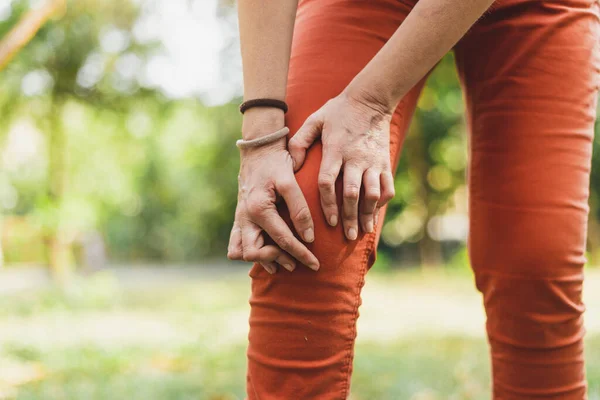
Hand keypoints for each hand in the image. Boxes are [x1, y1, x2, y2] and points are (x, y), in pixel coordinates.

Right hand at [227, 113, 319, 272]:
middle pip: (254, 253)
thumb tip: (309, 237)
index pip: (282, 240)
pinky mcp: (239, 217)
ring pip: (240, 252)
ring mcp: (239, 218)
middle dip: (278, 259)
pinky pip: (236, 244)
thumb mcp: (290, 182)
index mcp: (259, 209)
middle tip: (297, 262)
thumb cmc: (277, 163)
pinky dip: (251, 252)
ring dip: (261, 259)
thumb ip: (300, 209)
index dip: (301, 254)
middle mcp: (245, 216)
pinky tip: (269, 255)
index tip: (316, 264)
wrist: (259, 149)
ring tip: (284, 261)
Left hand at [288, 90, 394, 240]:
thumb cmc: (337, 111)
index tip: (328, 222)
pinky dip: (382, 202)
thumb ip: (300, 141)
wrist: (371, 99)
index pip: (329, 182)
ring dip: (368, 214)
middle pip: (352, 193)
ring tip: (363, 231)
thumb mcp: (314, 120)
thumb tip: (291, 166)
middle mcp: (355, 158)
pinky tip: (374, 213)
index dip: (328, 204)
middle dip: (349, 217)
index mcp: (335, 150)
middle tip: (347, 236)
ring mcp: (373, 161)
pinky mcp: (385, 162)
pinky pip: (387, 187)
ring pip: (372, 194)